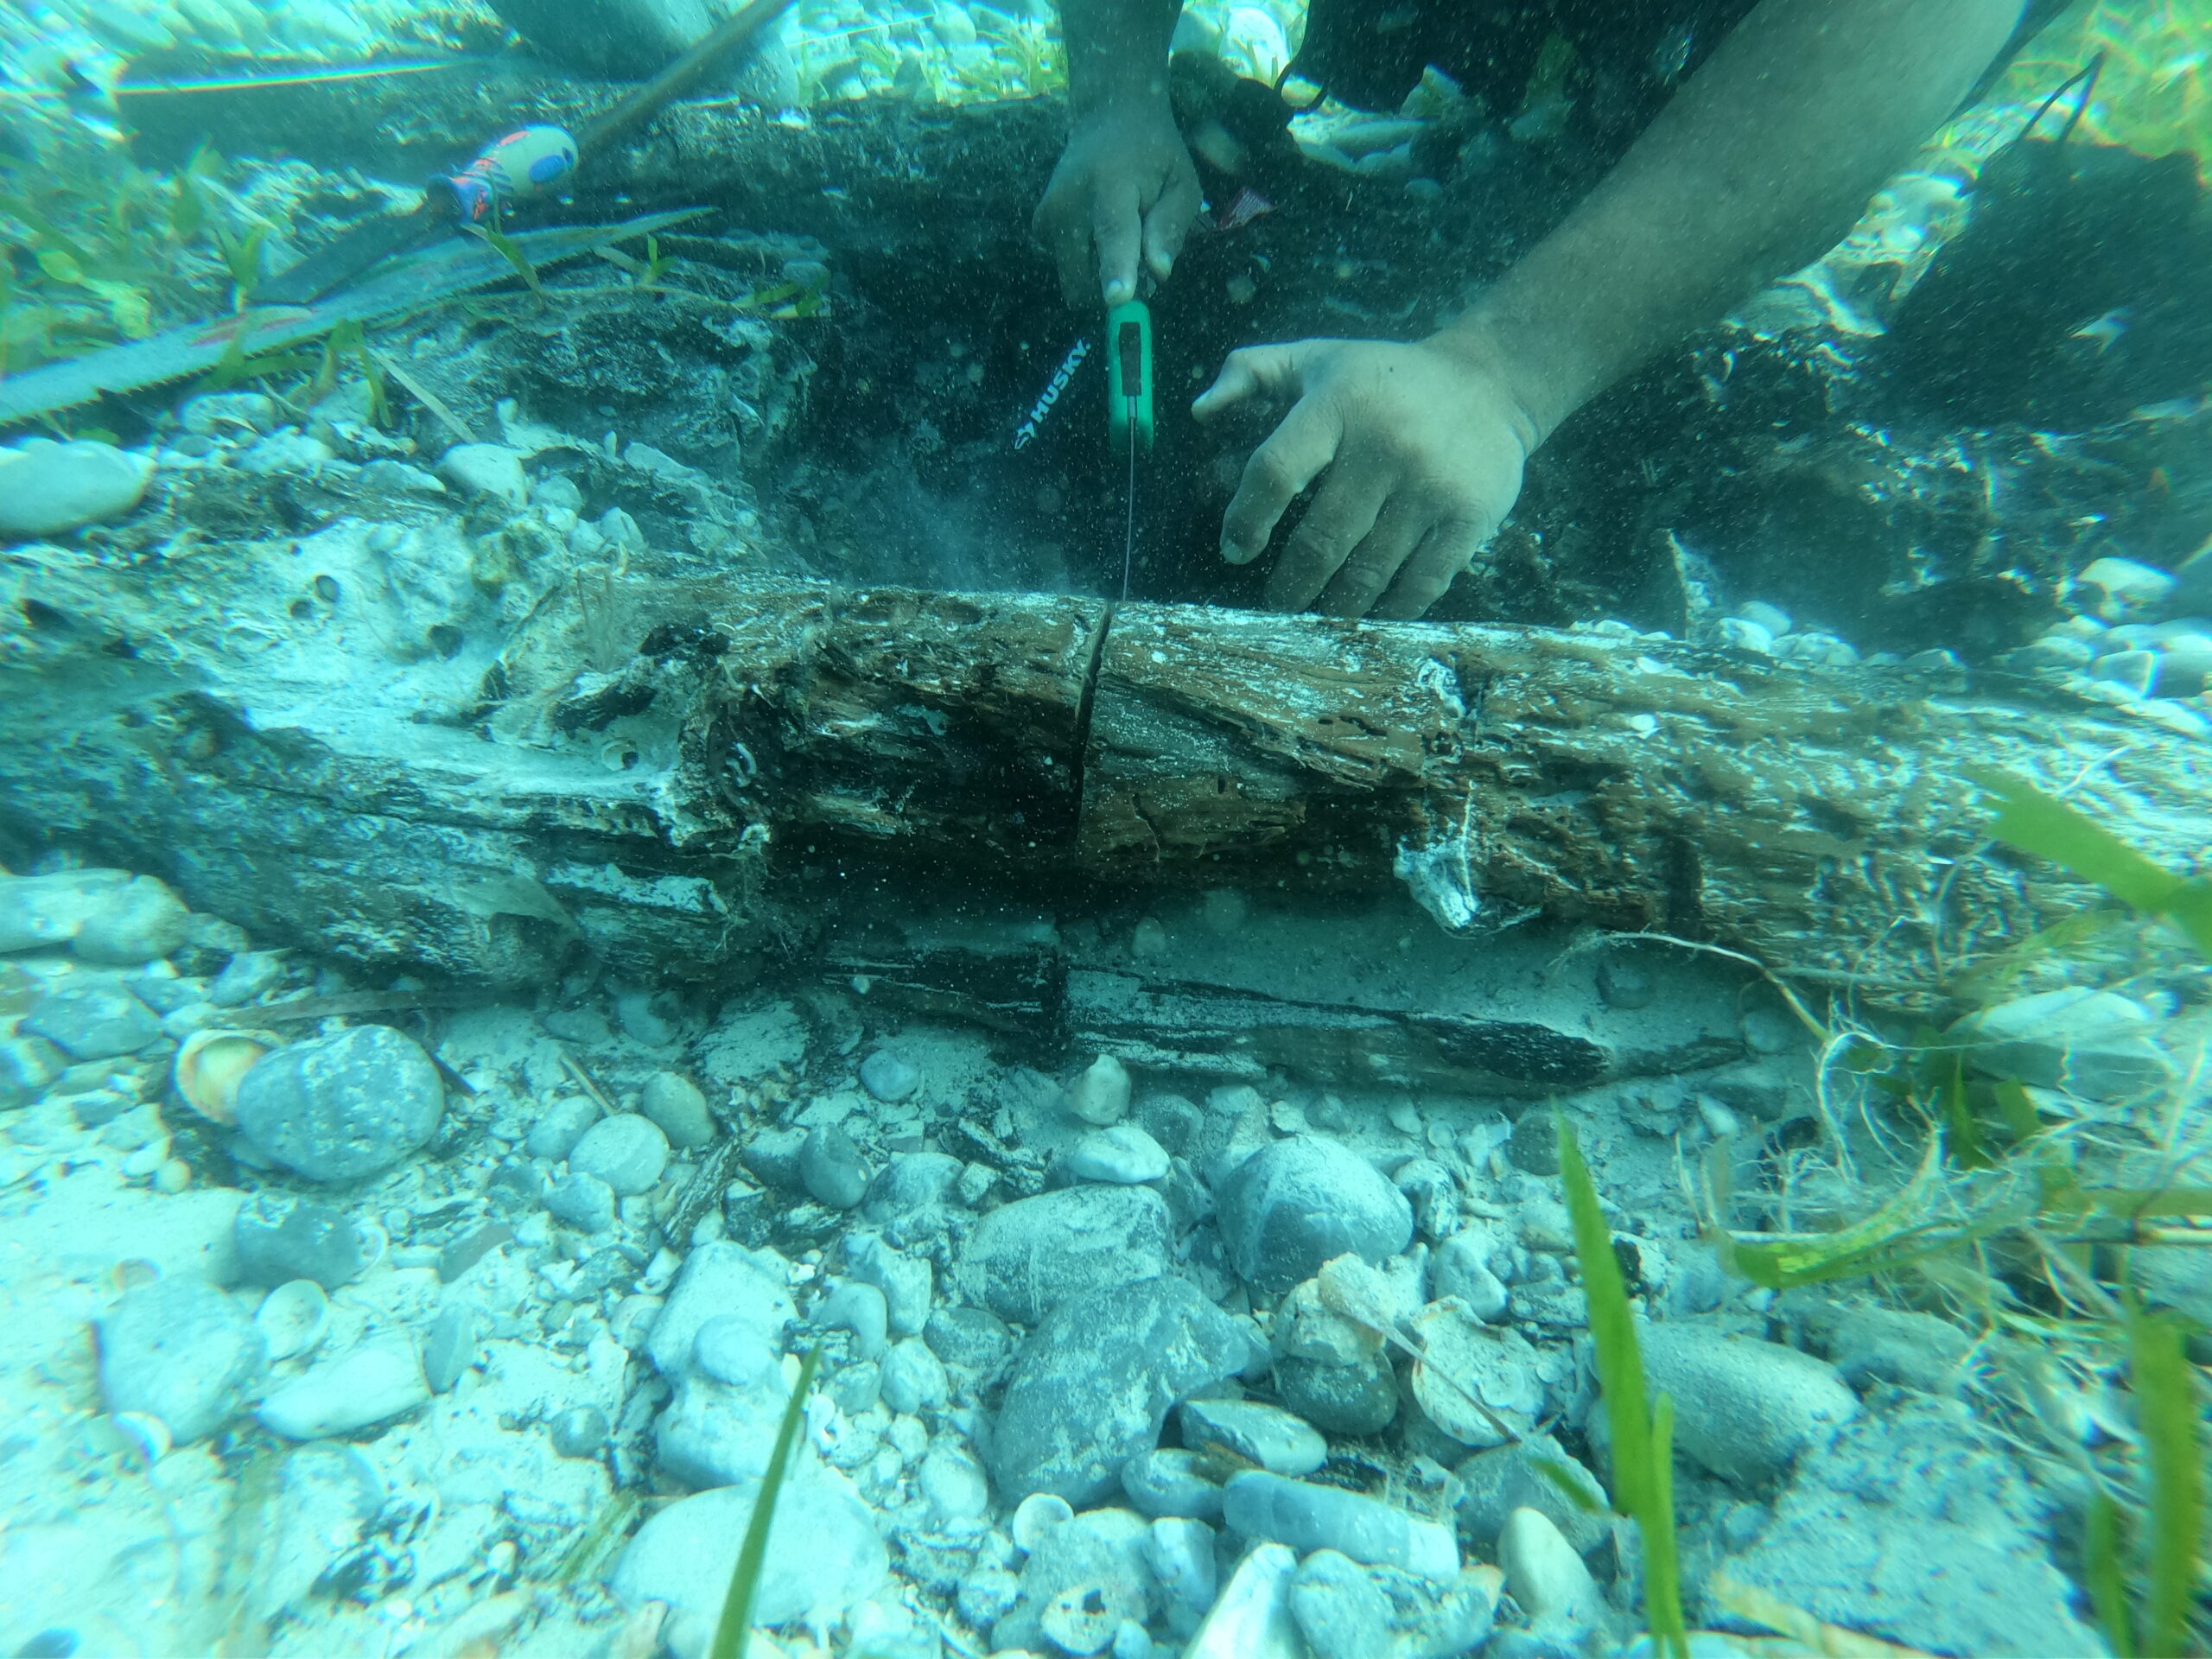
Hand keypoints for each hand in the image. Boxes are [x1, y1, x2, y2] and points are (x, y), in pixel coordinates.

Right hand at [1032, 100, 1200, 307]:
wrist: (1107, 116)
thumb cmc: (1153, 154)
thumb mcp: (1181, 182)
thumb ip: (1172, 226)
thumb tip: (1159, 272)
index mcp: (1112, 185)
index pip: (1114, 232)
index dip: (1116, 268)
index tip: (1118, 298)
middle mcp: (1069, 201)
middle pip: (1085, 275)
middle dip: (1114, 285)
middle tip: (1139, 257)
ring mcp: (1048, 214)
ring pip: (1076, 279)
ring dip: (1101, 273)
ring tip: (1120, 232)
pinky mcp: (1040, 226)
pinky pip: (1068, 268)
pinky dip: (1087, 262)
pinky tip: (1099, 229)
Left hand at [1191, 335, 1537, 618]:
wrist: (1492, 383)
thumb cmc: (1385, 379)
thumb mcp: (1319, 358)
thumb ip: (1251, 371)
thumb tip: (1199, 411)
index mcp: (1339, 406)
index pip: (1276, 470)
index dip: (1247, 518)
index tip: (1235, 551)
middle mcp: (1385, 446)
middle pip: (1321, 539)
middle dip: (1290, 584)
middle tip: (1276, 604)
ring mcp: (1430, 486)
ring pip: (1368, 571)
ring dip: (1335, 605)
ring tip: (1318, 616)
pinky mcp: (1468, 517)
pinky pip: (1421, 583)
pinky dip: (1391, 609)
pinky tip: (1371, 615)